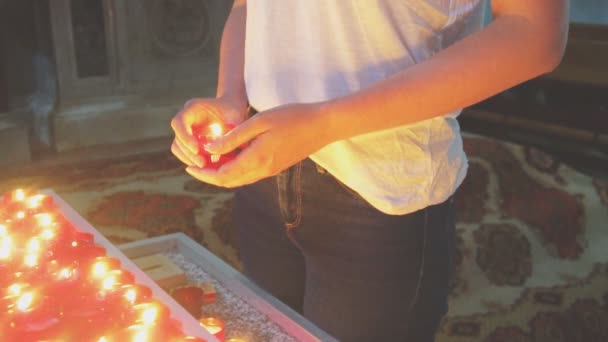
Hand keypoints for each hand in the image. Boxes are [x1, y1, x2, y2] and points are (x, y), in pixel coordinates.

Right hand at [170, 97, 246, 167]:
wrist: (233, 110)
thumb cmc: (235, 111)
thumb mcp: (236, 117)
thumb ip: (232, 131)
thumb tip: (229, 148)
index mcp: (193, 108)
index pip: (179, 122)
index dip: (185, 137)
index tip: (197, 150)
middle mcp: (186, 119)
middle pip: (178, 138)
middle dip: (189, 152)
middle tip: (202, 164)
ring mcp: (185, 130)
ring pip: (178, 147)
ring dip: (189, 158)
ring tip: (205, 166)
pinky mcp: (188, 139)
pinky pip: (184, 152)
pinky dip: (192, 159)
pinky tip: (206, 165)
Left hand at [185, 102, 330, 187]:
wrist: (322, 126)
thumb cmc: (292, 117)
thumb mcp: (258, 122)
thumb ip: (233, 137)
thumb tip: (209, 148)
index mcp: (256, 160)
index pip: (222, 175)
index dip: (203, 173)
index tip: (188, 166)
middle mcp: (262, 170)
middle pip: (228, 181)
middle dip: (208, 176)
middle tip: (192, 165)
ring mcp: (270, 170)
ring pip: (239, 178)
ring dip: (221, 172)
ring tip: (207, 159)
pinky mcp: (276, 166)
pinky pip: (249, 173)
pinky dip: (234, 168)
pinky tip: (229, 155)